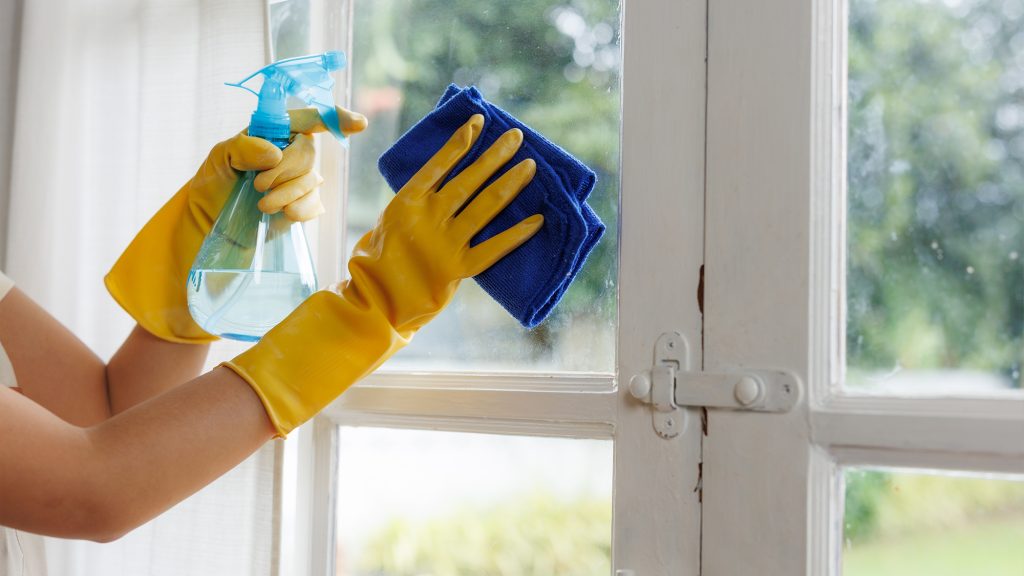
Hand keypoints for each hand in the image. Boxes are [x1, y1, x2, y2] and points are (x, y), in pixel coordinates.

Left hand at [105, 106, 366, 343]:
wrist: (210, 228)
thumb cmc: (211, 187)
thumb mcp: (218, 160)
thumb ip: (243, 148)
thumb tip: (275, 153)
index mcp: (273, 133)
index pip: (308, 119)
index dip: (335, 118)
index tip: (357, 124)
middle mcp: (290, 153)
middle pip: (310, 152)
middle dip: (287, 170)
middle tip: (259, 186)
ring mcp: (299, 182)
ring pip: (312, 181)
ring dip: (288, 193)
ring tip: (262, 206)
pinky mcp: (302, 207)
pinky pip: (315, 204)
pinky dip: (300, 210)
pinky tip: (282, 215)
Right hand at [224, 114, 543, 435]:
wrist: (376, 299)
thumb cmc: (381, 258)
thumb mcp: (391, 219)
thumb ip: (418, 200)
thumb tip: (444, 175)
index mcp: (408, 201)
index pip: (440, 163)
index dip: (460, 142)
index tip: (480, 122)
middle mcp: (429, 217)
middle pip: (470, 180)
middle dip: (495, 156)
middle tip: (517, 137)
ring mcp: (446, 242)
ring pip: (486, 206)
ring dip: (510, 183)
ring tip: (530, 166)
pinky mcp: (459, 268)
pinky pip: (494, 248)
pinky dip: (517, 234)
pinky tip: (537, 220)